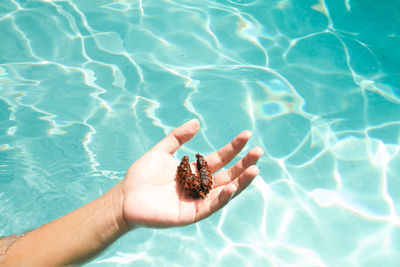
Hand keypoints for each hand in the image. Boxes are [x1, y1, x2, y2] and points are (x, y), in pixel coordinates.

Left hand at [121, 119, 262, 227]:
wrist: (126, 197)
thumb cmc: (141, 175)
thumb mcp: (162, 151)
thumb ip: (178, 137)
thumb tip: (197, 122)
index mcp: (195, 171)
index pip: (220, 158)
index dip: (233, 147)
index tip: (247, 135)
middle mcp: (200, 185)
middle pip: (228, 174)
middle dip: (244, 163)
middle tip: (258, 151)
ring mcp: (197, 200)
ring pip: (225, 191)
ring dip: (241, 181)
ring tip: (254, 169)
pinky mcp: (191, 214)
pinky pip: (211, 206)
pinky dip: (223, 198)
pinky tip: (233, 187)